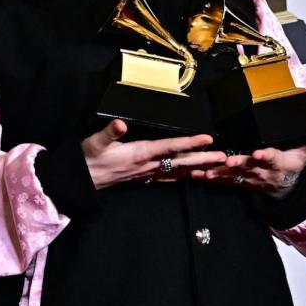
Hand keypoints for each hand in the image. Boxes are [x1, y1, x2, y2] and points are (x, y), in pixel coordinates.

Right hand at [82, 119, 227, 189]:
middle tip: (224, 157)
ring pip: (177, 171)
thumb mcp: (95, 142)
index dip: (189, 143)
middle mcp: (147, 165)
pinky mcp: (143, 177)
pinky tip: (191, 176)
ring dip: (198, 168)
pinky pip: (168, 178)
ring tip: (216, 166)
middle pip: (181, 162)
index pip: (170, 147)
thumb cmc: (88, 159)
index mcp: (140, 154)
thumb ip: (109, 133)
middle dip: (203, 159)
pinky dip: (182, 176)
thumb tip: (120, 124)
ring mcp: (146, 173)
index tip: (207, 139)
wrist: (81, 181)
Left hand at [190, 129, 305, 198]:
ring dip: (218, 173)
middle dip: (238, 164)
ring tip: (204, 171)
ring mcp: (249, 178)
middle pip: (249, 167)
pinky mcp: (238, 181)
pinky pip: (223, 180)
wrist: (283, 189)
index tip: (258, 154)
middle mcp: (262, 171)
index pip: (272, 157)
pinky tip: (196, 175)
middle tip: (228, 162)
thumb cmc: (293, 166)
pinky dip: (210, 178)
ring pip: (232, 175)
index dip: (265, 156)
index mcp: (278, 162)